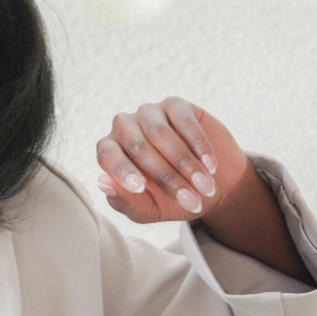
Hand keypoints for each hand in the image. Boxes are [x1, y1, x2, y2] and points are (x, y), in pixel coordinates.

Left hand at [95, 97, 249, 224]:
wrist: (213, 185)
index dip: (122, 171)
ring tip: (204, 186)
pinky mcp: (176, 105)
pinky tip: (210, 166)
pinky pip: (184, 121)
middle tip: (190, 199)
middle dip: (166, 176)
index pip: (107, 155)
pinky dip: (198, 145)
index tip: (140, 188)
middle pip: (138, 147)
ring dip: (185, 163)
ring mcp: (149, 113)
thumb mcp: (149, 209)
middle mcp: (125, 127)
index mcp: (110, 151)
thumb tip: (102, 183)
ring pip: (160, 134)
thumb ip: (125, 201)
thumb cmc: (173, 200)